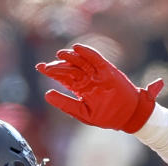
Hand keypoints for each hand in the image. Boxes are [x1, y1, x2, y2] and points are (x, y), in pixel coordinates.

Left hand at [36, 44, 163, 132]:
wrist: (128, 116)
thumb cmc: (106, 116)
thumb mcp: (82, 113)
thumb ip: (65, 104)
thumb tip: (47, 94)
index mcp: (81, 89)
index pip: (63, 77)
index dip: (52, 71)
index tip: (40, 67)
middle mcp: (88, 79)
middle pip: (70, 68)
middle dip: (57, 65)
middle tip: (44, 65)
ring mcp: (97, 74)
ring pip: (81, 61)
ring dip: (70, 56)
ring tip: (59, 54)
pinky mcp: (108, 71)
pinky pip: (96, 59)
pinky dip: (88, 53)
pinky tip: (77, 48)